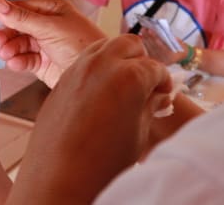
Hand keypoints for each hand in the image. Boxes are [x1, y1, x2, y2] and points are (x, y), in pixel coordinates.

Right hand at [0, 0, 104, 87]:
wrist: (100, 76)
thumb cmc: (83, 44)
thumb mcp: (50, 27)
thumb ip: (22, 17)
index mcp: (52, 9)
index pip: (20, 7)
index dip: (1, 13)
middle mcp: (48, 26)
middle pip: (16, 26)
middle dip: (5, 34)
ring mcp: (45, 45)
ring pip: (18, 44)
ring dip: (9, 48)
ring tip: (6, 54)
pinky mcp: (44, 64)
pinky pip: (24, 59)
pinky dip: (17, 61)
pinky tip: (16, 63)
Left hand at [8, 35, 172, 204]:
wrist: (59, 178)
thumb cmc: (102, 163)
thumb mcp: (138, 135)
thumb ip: (149, 107)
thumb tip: (158, 96)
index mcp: (130, 76)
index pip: (155, 68)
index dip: (163, 82)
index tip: (163, 94)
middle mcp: (103, 64)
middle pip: (130, 45)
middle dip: (141, 60)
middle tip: (145, 84)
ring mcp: (79, 68)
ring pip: (105, 46)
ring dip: (117, 58)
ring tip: (123, 84)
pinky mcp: (62, 78)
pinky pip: (84, 60)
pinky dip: (97, 67)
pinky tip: (102, 91)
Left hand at [140, 29, 186, 65]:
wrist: (180, 57)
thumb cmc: (180, 48)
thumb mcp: (178, 43)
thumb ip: (170, 38)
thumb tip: (159, 29)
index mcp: (171, 56)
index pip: (161, 46)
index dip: (155, 38)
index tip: (150, 30)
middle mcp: (163, 60)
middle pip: (153, 46)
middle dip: (148, 36)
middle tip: (144, 27)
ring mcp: (157, 60)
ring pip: (149, 47)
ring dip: (145, 38)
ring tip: (143, 29)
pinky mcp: (153, 59)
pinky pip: (148, 49)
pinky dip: (145, 41)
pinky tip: (143, 35)